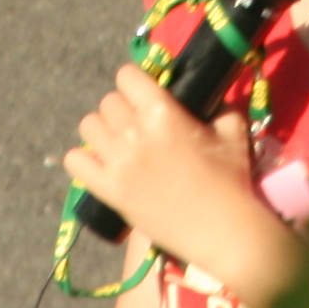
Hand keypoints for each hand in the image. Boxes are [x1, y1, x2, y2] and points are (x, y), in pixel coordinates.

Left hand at [62, 66, 292, 303]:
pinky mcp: (109, 191)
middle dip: (123, 108)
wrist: (222, 231)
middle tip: (138, 125)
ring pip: (89, 126)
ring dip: (103, 131)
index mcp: (162, 111)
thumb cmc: (231, 180)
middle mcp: (135, 132)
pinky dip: (85, 160)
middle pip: (108, 101)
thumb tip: (208, 100)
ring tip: (120, 144)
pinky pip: (75, 161)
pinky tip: (103, 166)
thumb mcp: (233, 132)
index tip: (145, 96)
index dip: (136, 83)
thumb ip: (219, 108)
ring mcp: (118, 162)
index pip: (126, 76)